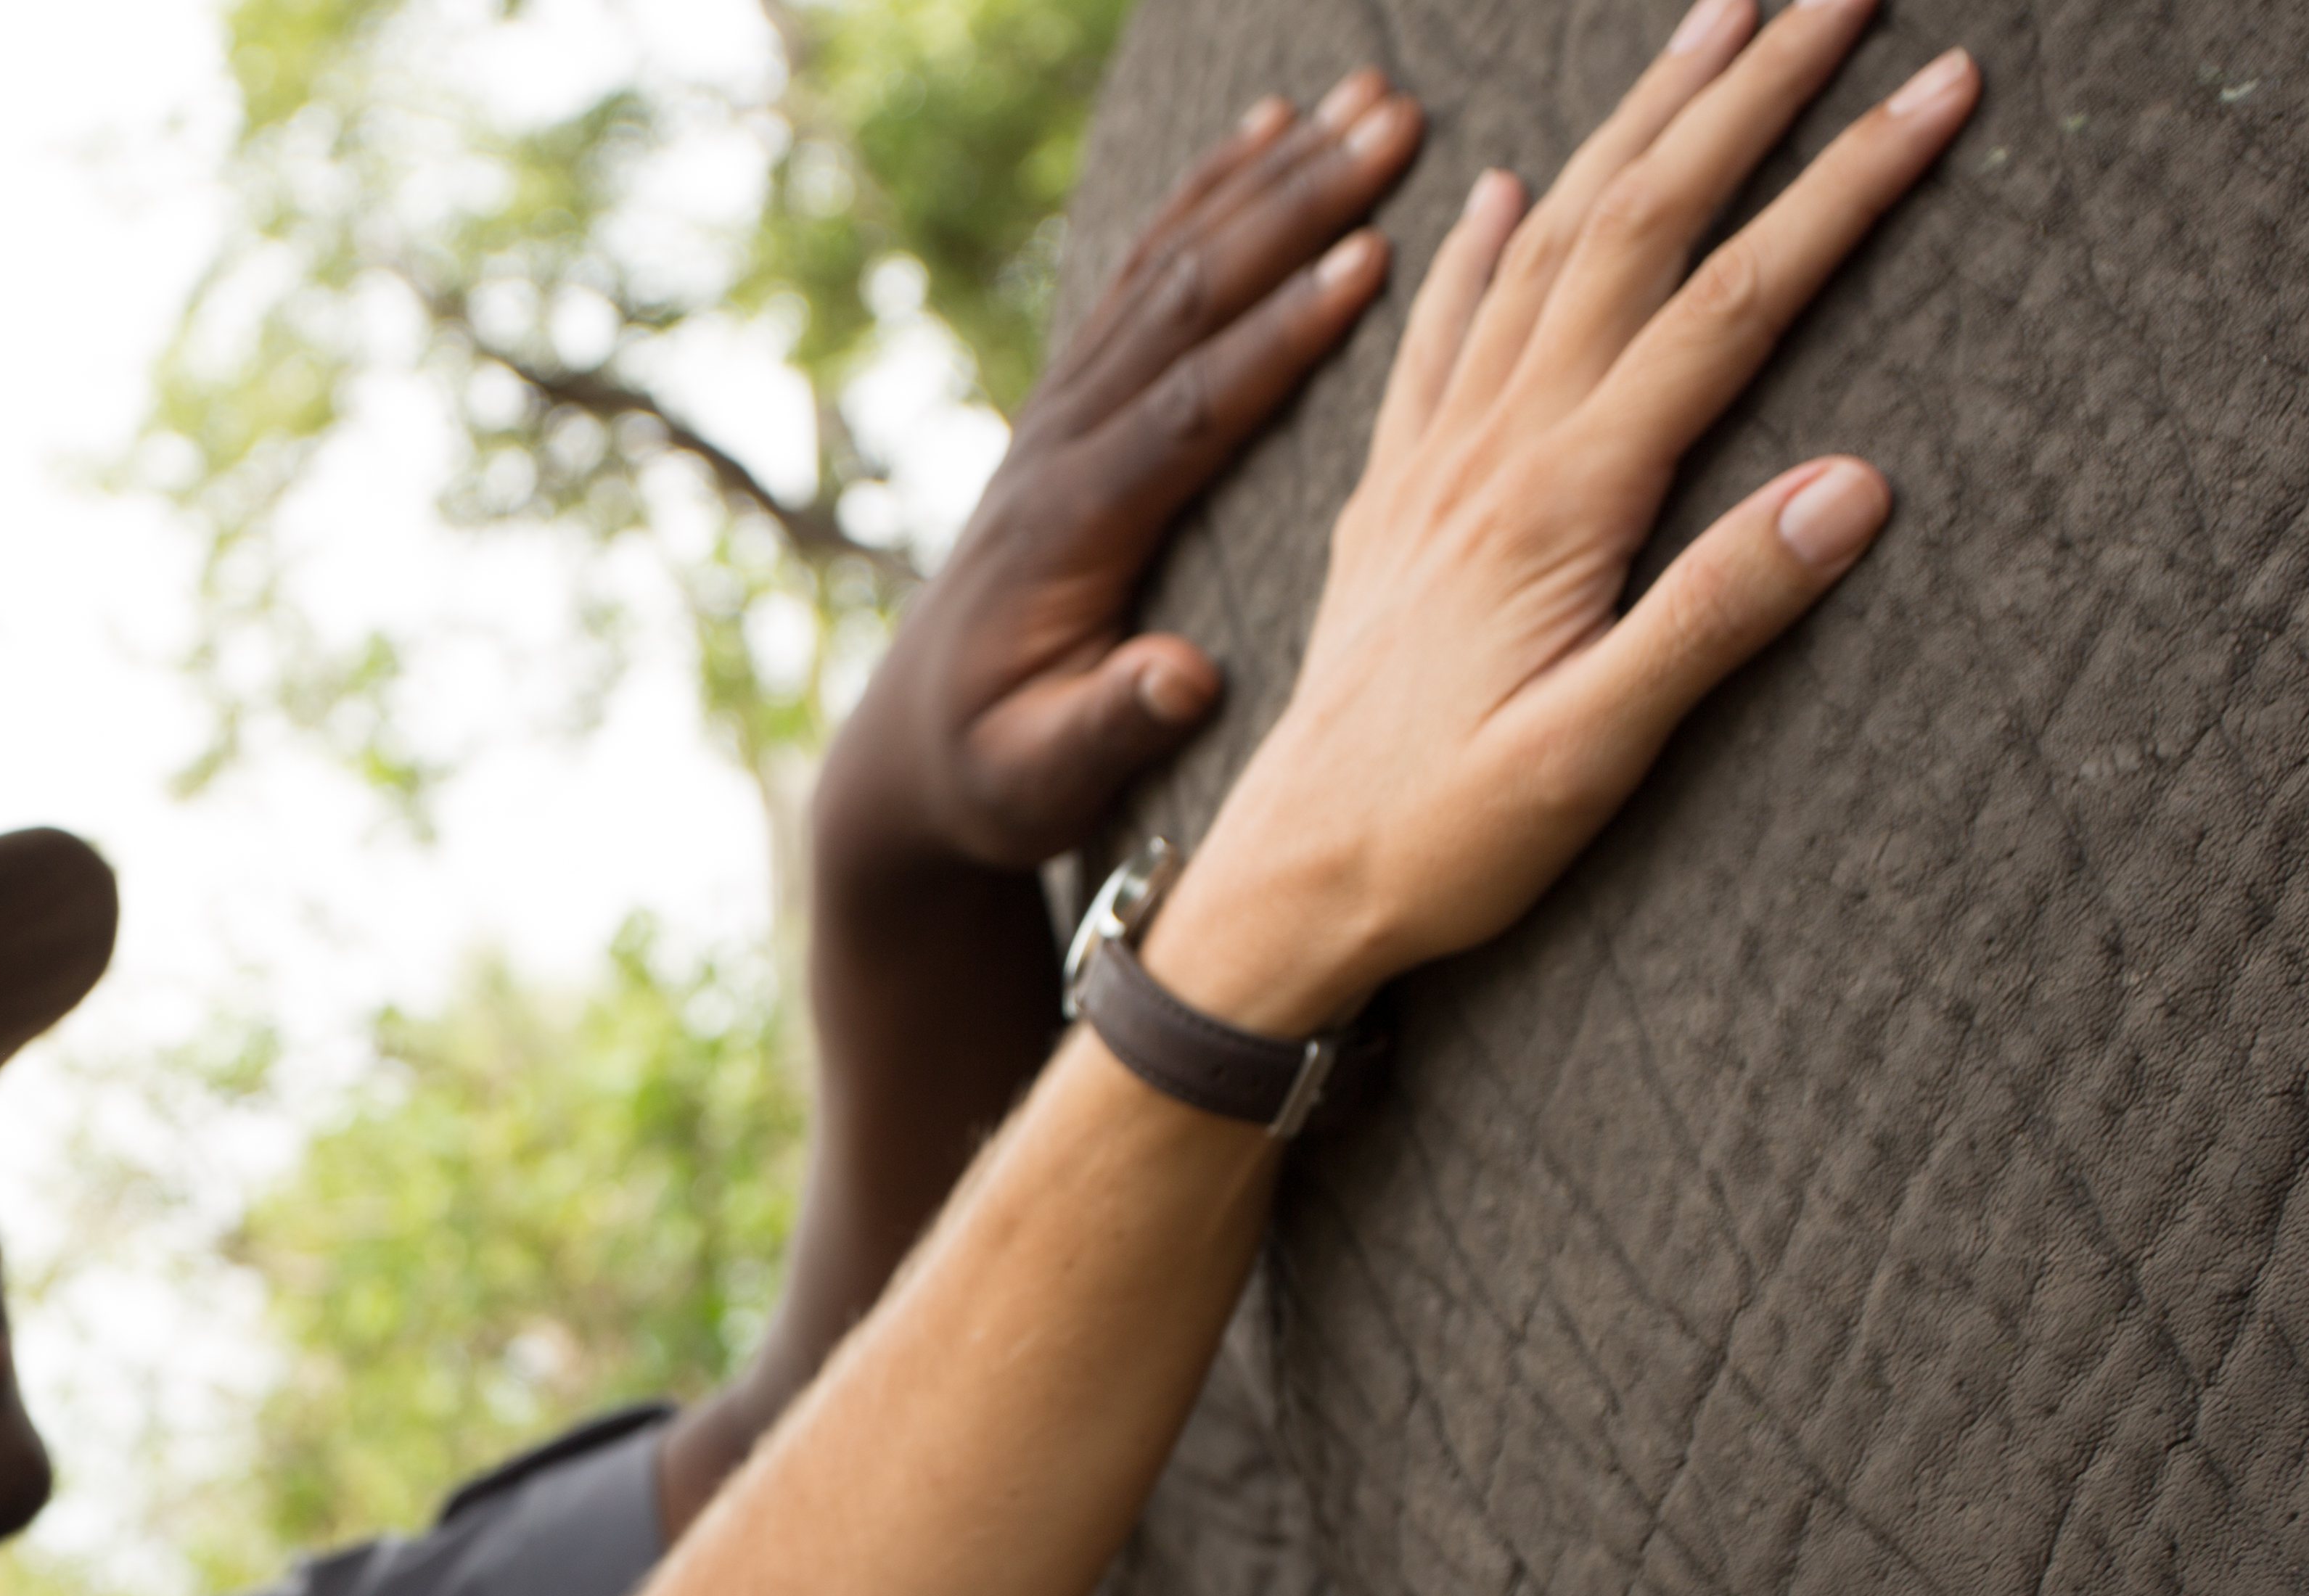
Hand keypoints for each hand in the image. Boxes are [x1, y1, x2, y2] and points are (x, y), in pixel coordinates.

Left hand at [809, 67, 1420, 912]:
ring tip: (1368, 97)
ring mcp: (1059, 417)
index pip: (1186, 411)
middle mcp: (1058, 450)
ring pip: (1169, 270)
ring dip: (1268, 178)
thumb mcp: (1039, 785)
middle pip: (1185, 303)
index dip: (1276, 335)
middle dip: (1294, 207)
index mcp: (1069, 533)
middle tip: (1400, 122)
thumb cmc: (992, 783)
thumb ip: (1109, 728)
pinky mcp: (1070, 407)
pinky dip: (1209, 198)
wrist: (909, 757)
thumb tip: (1181, 676)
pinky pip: (1145, 279)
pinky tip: (1269, 132)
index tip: (1371, 259)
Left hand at [1144, 0, 1978, 1036]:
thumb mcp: (1593, 759)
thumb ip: (1717, 619)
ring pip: (1533, 250)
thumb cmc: (1440, 844)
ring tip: (1706, 32)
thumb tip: (1857, 485)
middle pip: (1630, 229)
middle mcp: (1488, 455)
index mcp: (1557, 501)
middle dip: (1740, 100)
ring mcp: (1429, 468)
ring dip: (1625, 132)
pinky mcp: (1387, 504)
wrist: (1284, 889)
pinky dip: (1468, 248)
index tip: (1940, 88)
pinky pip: (1428, 339)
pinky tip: (1483, 188)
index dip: (1841, 188)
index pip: (1729, 302)